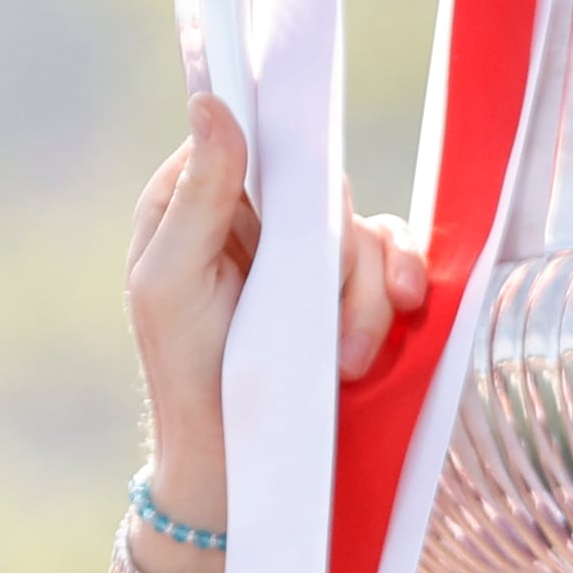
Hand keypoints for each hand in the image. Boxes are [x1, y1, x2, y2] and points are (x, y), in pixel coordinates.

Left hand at [124, 94, 428, 559]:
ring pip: (362, 228)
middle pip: (320, 183)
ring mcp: (301, 255)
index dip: (284, 155)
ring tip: (345, 359)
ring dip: (366, 294)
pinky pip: (393, 259)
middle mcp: (250, 217)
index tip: (305, 182)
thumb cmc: (188, 379)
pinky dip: (399, 292)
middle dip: (334, 251)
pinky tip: (391, 329)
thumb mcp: (173, 284)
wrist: (235, 468)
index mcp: (192, 202)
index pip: (249, 137)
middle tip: (320, 309)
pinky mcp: (344, 291)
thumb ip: (196, 196)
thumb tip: (213, 104)